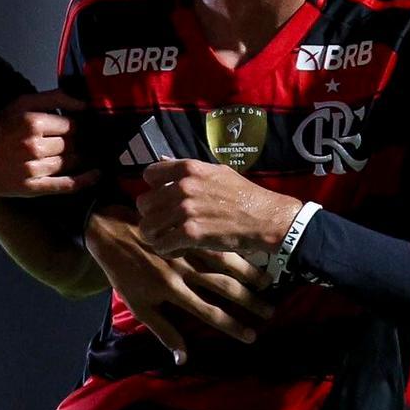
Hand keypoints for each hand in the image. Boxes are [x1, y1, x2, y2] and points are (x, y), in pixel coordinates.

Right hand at [0, 89, 97, 197]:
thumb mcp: (19, 104)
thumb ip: (52, 98)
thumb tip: (84, 102)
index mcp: (32, 122)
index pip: (72, 124)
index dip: (78, 125)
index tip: (80, 127)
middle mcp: (34, 145)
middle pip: (73, 143)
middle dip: (79, 141)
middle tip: (82, 140)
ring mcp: (33, 168)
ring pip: (71, 161)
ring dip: (80, 157)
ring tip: (85, 153)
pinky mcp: (31, 187)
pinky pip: (66, 184)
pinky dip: (84, 180)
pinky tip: (95, 175)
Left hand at [85, 207, 273, 363]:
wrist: (108, 231)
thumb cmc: (122, 272)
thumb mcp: (138, 305)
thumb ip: (164, 331)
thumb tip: (183, 359)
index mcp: (170, 291)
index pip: (208, 313)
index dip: (231, 326)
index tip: (251, 337)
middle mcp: (183, 272)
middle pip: (224, 290)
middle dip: (249, 303)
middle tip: (269, 314)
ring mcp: (186, 251)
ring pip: (226, 266)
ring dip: (250, 277)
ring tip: (270, 289)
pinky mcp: (187, 235)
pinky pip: (216, 245)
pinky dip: (236, 253)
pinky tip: (251, 260)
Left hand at [135, 158, 301, 256]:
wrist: (266, 218)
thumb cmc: (243, 195)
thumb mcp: (216, 172)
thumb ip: (186, 168)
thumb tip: (161, 159)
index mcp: (189, 169)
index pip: (149, 175)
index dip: (152, 189)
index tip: (162, 199)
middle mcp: (184, 187)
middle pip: (143, 203)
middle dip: (152, 215)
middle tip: (164, 223)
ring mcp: (186, 210)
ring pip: (147, 226)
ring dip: (155, 235)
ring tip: (168, 238)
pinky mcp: (191, 233)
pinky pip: (162, 245)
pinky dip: (167, 250)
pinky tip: (179, 248)